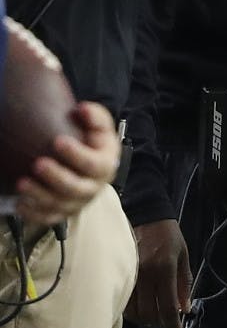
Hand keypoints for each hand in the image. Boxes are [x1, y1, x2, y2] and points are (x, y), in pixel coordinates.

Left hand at [14, 101, 119, 224]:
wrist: (96, 165)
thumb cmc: (95, 143)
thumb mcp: (101, 128)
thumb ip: (95, 116)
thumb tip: (82, 109)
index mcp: (106, 165)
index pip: (93, 163)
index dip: (76, 154)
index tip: (58, 141)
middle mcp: (94, 187)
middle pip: (75, 187)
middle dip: (55, 177)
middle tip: (38, 163)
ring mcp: (78, 202)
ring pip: (59, 204)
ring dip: (39, 195)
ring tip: (21, 183)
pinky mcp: (64, 213)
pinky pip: (48, 218)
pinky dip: (33, 214)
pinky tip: (20, 203)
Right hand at [124, 218, 191, 327]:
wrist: (147, 214)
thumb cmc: (168, 234)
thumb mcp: (184, 254)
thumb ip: (184, 283)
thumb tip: (185, 308)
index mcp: (165, 268)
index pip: (168, 306)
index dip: (172, 324)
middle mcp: (146, 274)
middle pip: (149, 313)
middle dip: (158, 322)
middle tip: (165, 319)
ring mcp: (131, 274)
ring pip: (134, 310)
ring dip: (145, 317)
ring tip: (154, 311)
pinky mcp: (120, 273)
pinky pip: (124, 301)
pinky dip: (133, 309)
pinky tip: (141, 304)